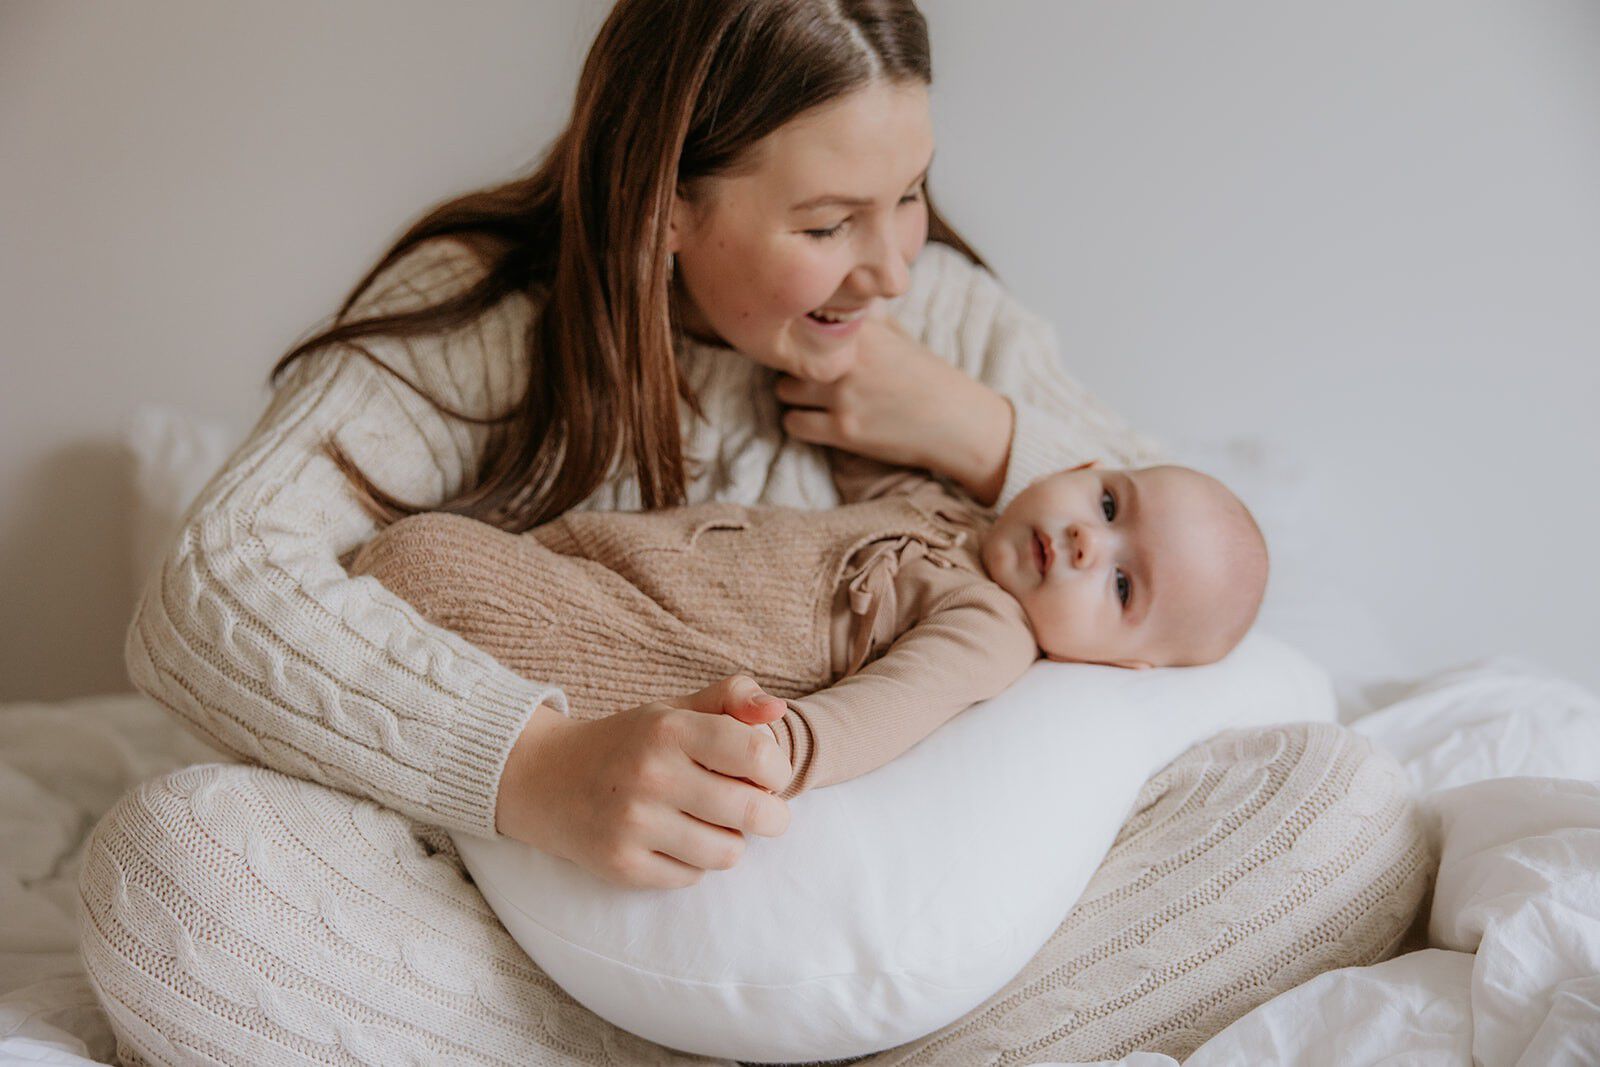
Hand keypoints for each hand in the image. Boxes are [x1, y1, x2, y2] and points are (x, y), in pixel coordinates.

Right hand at [496, 676, 792, 888]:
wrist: (546, 779)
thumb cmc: (629, 743)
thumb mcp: (674, 710)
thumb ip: (731, 699)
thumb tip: (778, 710)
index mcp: (670, 729)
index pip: (758, 755)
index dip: (778, 770)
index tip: (769, 775)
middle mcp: (651, 776)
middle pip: (754, 812)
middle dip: (771, 815)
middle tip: (760, 810)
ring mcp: (634, 825)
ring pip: (728, 853)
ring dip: (731, 841)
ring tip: (711, 823)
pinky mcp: (622, 865)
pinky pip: (692, 877)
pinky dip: (694, 863)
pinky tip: (676, 840)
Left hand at [775, 317, 1014, 504]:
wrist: (957, 422)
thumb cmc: (928, 377)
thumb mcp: (899, 336)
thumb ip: (866, 318)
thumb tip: (839, 292)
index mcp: (862, 330)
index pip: (803, 318)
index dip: (797, 331)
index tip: (800, 339)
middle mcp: (849, 359)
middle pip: (787, 355)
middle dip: (794, 366)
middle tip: (808, 374)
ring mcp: (844, 395)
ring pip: (783, 390)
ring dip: (795, 396)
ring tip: (813, 399)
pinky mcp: (844, 430)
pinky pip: (793, 424)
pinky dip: (801, 424)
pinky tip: (818, 422)